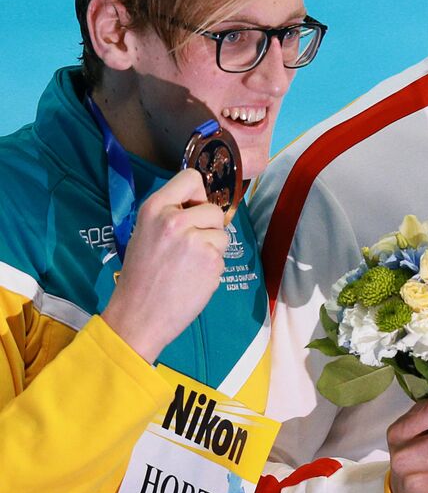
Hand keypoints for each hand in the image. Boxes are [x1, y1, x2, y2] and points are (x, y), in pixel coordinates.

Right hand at [101, 168, 228, 362]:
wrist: (137, 315)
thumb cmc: (141, 275)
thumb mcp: (145, 233)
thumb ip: (171, 215)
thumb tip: (201, 204)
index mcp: (154, 208)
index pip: (191, 177)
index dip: (198, 194)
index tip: (193, 209)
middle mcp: (174, 219)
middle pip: (213, 209)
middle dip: (209, 228)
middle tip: (188, 248)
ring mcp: (194, 239)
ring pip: (223, 233)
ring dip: (213, 249)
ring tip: (189, 265)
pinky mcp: (211, 260)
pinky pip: (223, 255)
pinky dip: (213, 267)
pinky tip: (193, 278)